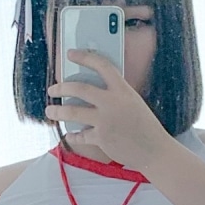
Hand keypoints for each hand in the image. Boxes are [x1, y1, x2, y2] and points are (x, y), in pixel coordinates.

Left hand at [46, 51, 170, 175]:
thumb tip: (93, 92)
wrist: (154, 150)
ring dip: (58, 111)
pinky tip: (69, 135)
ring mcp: (105, 120)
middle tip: (53, 89)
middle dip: (62, 87)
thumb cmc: (145, 126)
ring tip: (50, 111)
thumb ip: (115, 96)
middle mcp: (112, 102)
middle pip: (80, 88)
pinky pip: (81, 135)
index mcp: (123, 90)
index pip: (102, 66)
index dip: (85, 57)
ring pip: (73, 112)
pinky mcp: (101, 138)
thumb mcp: (133, 103)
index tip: (71, 54)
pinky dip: (73, 136)